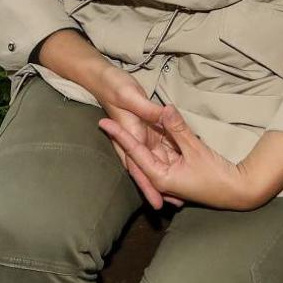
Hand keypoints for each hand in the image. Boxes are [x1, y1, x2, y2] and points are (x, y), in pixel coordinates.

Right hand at [89, 64, 182, 209]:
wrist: (102, 77)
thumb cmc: (114, 86)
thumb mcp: (131, 96)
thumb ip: (148, 109)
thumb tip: (165, 117)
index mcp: (130, 135)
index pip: (138, 167)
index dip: (148, 186)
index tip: (158, 203)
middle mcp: (134, 139)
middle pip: (147, 169)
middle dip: (159, 188)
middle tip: (176, 204)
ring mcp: (139, 135)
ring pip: (153, 159)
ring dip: (163, 175)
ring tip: (179, 191)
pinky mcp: (144, 128)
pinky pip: (156, 146)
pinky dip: (165, 158)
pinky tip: (176, 164)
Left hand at [99, 105, 260, 210]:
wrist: (237, 190)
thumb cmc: (216, 175)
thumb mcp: (196, 149)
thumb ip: (179, 128)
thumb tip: (165, 107)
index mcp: (159, 177)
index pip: (134, 151)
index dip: (119, 135)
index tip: (104, 121)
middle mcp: (159, 178)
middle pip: (136, 153)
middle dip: (122, 135)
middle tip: (105, 116)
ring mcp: (167, 175)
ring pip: (147, 152)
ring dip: (136, 137)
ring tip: (118, 118)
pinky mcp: (175, 170)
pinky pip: (160, 153)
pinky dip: (152, 141)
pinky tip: (141, 130)